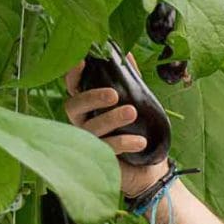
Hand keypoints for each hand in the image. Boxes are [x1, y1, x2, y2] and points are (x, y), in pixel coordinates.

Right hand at [64, 54, 168, 196]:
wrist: (150, 169)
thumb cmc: (140, 132)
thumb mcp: (140, 104)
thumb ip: (131, 80)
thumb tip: (127, 54)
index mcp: (89, 106)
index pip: (74, 87)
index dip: (73, 75)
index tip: (81, 61)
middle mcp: (83, 123)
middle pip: (73, 107)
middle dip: (92, 98)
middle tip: (114, 94)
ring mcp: (88, 143)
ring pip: (90, 129)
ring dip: (111, 119)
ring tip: (132, 113)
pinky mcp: (98, 160)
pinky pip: (105, 149)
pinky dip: (123, 143)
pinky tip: (140, 142)